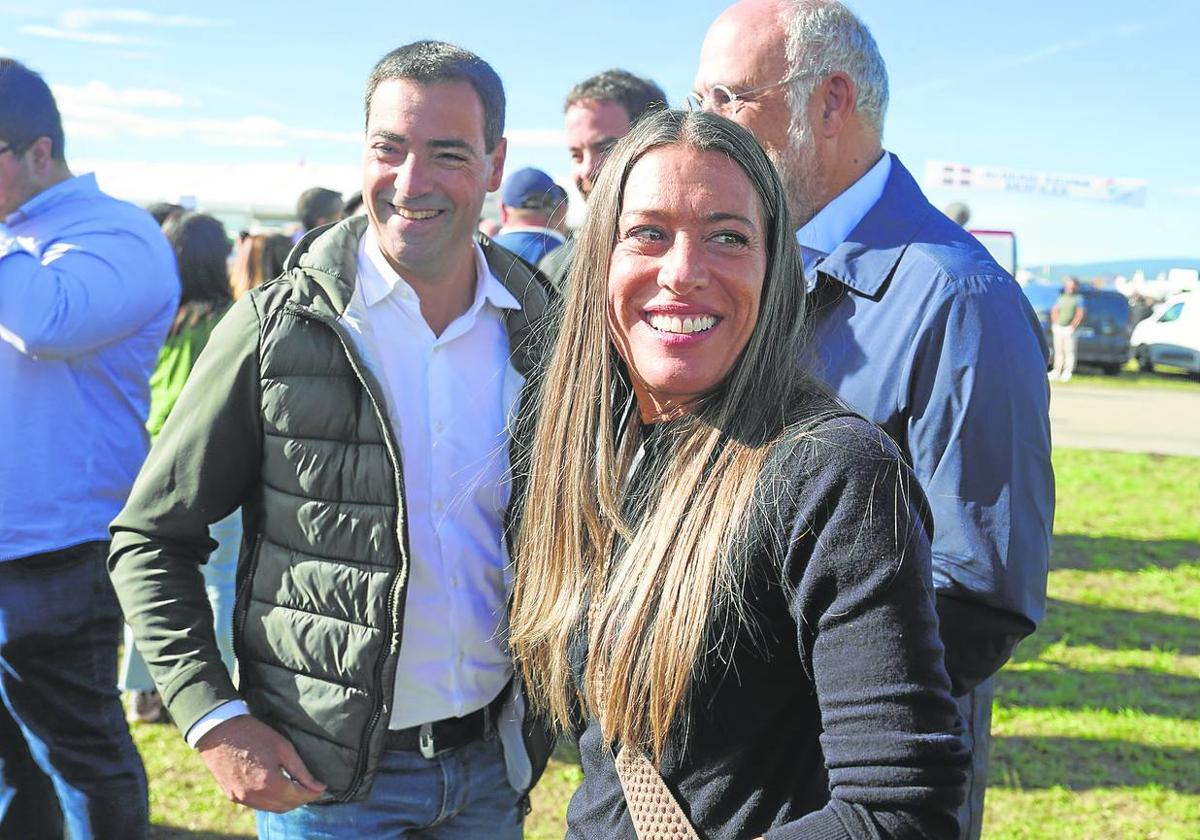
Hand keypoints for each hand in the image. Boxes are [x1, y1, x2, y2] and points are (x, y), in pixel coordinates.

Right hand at [196, 714, 326, 812]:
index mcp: (268, 783)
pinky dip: (270, 800)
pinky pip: (257, 804)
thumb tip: (319, 787)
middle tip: (310, 788)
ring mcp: (241, 798)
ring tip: (295, 787)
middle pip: (284, 807)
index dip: (312, 794)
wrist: (219, 730)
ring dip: (285, 802)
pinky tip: (276, 787)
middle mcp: (254, 796)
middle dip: (300, 799)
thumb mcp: (283, 748)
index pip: (297, 798)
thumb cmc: (254, 734)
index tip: (322, 788)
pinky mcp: (232, 796)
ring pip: (271, 808)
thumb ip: (301, 771)